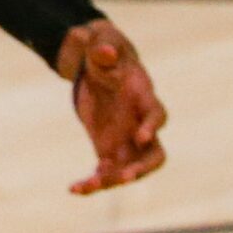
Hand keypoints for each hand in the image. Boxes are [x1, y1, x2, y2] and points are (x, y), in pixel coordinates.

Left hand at [57, 19, 167, 193]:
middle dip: (143, 167)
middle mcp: (140, 124)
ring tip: (88, 185)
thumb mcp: (101, 43)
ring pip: (131, 169)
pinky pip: (106, 172)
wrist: (100, 65)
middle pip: (155, 154)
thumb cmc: (105, 52)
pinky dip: (93, 182)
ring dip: (115, 180)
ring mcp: (127, 140)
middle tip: (126, 177)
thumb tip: (104, 52)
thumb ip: (103, 48)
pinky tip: (75, 189)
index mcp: (143, 97)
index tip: (142, 136)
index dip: (152, 126)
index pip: (157, 115)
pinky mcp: (110, 148)